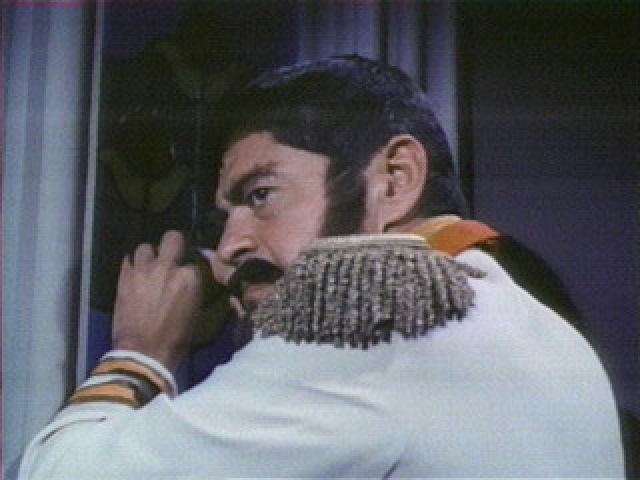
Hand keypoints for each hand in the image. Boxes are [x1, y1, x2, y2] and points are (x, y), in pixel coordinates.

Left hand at [112, 230, 203, 370]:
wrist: (144, 354)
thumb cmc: (177, 340)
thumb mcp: (201, 317)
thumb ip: (204, 294)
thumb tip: (208, 286)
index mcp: (190, 278)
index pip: (197, 258)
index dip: (194, 265)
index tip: (192, 272)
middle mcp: (167, 267)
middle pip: (172, 238)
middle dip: (175, 244)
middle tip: (173, 256)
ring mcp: (143, 270)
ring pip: (146, 246)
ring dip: (150, 255)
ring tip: (151, 266)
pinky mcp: (124, 277)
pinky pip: (128, 259)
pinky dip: (133, 264)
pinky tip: (136, 274)